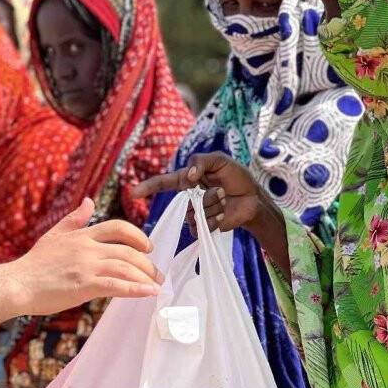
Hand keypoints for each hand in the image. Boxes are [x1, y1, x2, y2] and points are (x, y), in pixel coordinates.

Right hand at [0, 198, 160, 329]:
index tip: (148, 247)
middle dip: (147, 264)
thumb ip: (74, 219)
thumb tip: (89, 201)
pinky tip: (148, 294)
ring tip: (156, 287)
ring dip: (146, 278)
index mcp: (82, 235)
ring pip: (126, 268)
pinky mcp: (84, 285)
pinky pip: (117, 286)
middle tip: (157, 275)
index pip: (118, 228)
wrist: (18, 284)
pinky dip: (136, 290)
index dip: (138, 236)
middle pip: (128, 251)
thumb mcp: (54, 234)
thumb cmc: (34, 264)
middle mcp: (88, 247)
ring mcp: (86, 266)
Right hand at [133, 152, 263, 232]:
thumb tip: (188, 175)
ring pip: (194, 214)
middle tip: (222, 189)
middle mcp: (188, 197)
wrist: (253, 198)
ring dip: (213, 206)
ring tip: (225, 200)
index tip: (134, 193)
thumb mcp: (220, 160)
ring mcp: (195, 213)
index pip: (163, 183)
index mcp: (187, 180)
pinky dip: (214, 219)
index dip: (148, 187)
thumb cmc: (236, 176)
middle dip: (207, 195)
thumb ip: (201, 161)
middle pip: (185, 201)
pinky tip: (223, 214)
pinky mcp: (203, 227)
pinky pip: (200, 227)